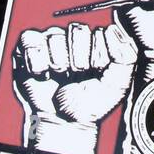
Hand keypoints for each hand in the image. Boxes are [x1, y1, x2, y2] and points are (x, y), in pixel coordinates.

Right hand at [13, 22, 136, 153]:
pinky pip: (31, 39)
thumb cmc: (91, 103)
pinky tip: (43, 74)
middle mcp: (73, 38)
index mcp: (96, 42)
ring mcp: (51, 42)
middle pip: (77, 30)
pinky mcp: (28, 49)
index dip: (98, 56)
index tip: (97, 73)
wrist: (66, 123)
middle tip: (78, 76)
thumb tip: (111, 29)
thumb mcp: (119, 83)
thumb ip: (125, 55)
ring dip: (59, 63)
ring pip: (55, 35)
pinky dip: (37, 60)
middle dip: (79, 59)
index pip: (99, 32)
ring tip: (60, 77)